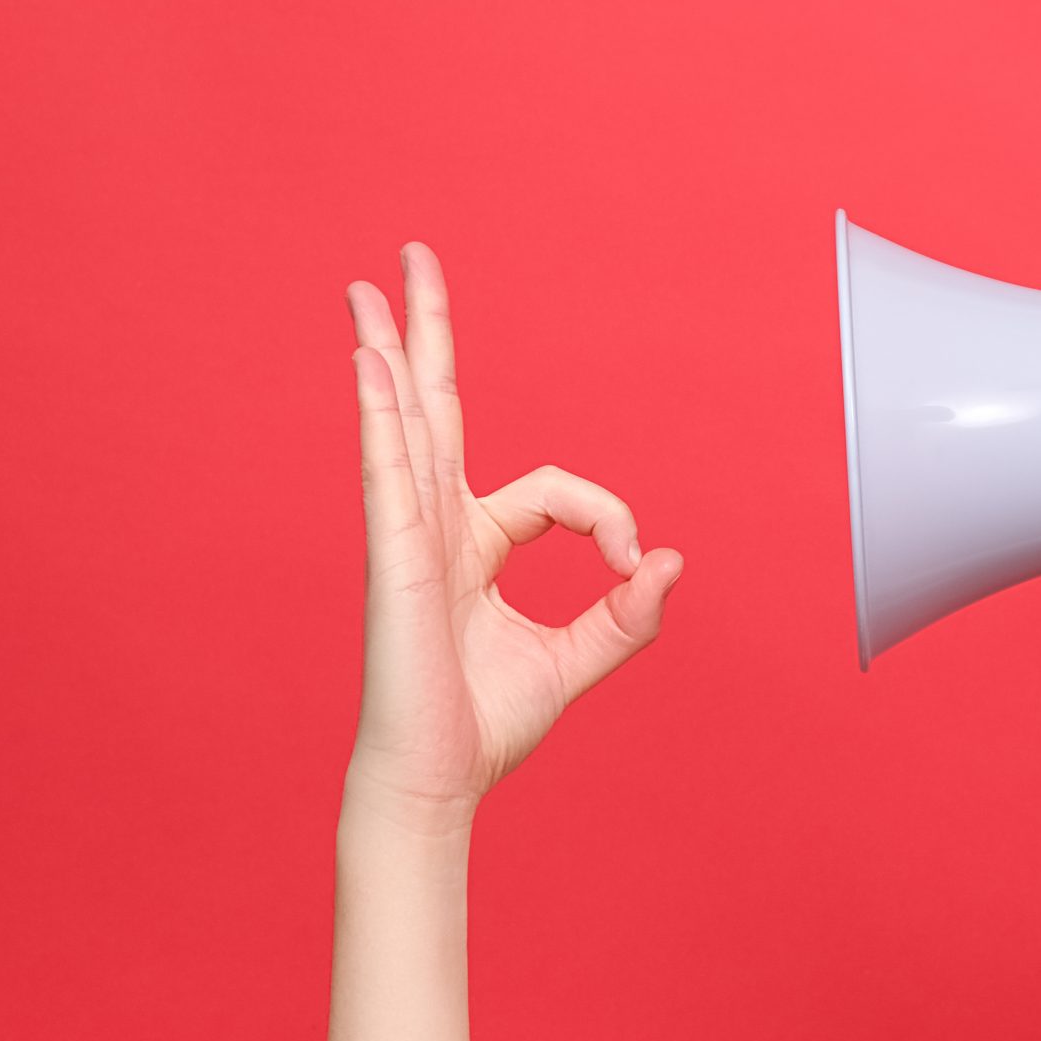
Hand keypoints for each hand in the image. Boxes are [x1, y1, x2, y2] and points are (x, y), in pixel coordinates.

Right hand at [344, 242, 682, 830]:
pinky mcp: (392, 557)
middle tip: (412, 259)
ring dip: (385, 350)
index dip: (608, 517)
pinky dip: (377, 413)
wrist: (437, 781)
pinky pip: (387, 469)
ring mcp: (407, 536)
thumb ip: (627, 613)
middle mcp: (436, 526)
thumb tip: (673, 560)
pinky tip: (367, 361)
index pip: (553, 490)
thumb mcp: (577, 659)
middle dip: (426, 331)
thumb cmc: (485, 725)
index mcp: (477, 545)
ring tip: (367, 288)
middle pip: (433, 407)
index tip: (635, 565)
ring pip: (399, 423)